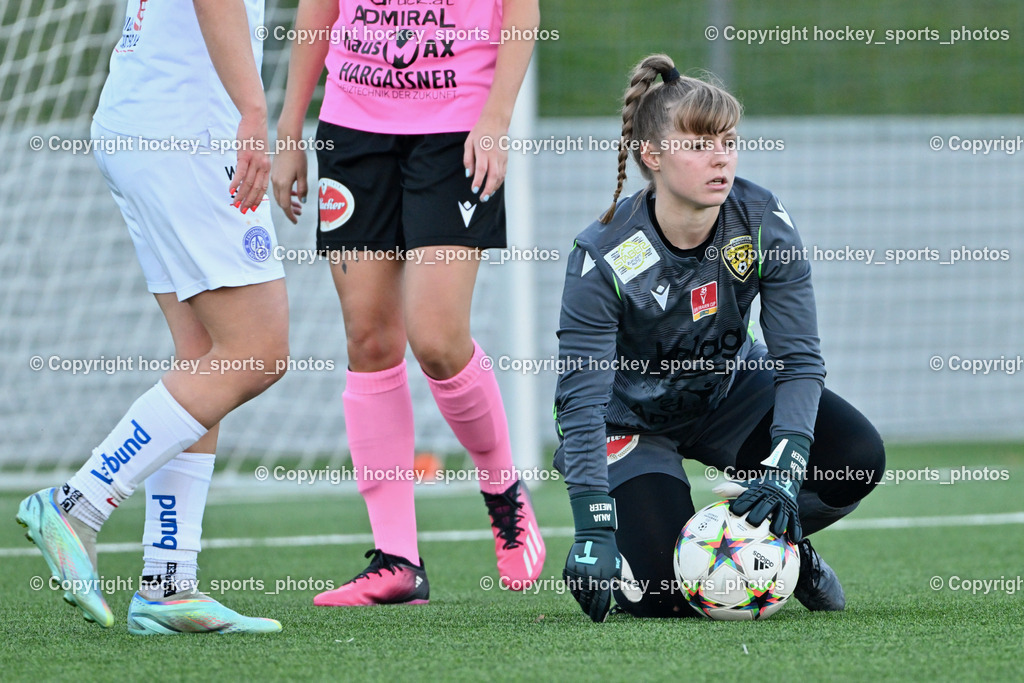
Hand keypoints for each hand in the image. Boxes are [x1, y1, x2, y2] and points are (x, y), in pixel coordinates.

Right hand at [229, 111, 269, 212]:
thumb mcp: (259, 153)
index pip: (263, 187)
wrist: (255, 119)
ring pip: (248, 183)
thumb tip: (249, 175)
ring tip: (235, 203)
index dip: (257, 199)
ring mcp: (254, 161)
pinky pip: (241, 172)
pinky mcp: (245, 155)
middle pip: (256, 188)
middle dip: (249, 201)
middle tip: (241, 210)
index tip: (251, 208)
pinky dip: (236, 182)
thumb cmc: (255, 136)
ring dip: (241, 195)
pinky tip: (231, 190)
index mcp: (266, 166)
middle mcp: (262, 166)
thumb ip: (256, 165)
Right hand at [271, 146, 307, 223]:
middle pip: (281, 202)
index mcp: (283, 185)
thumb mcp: (303, 174)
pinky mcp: (274, 173)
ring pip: (280, 196)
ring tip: (299, 205)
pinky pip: (279, 188)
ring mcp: (274, 178)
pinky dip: (286, 193)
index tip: (295, 221)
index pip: (285, 206)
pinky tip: (294, 193)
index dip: (290, 215)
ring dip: (288, 202)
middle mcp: (276, 183)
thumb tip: (302, 202)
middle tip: (299, 213)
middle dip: (290, 210)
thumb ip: (303, 190)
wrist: (287, 141)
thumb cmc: (297, 156)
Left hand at [463, 112, 507, 201]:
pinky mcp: (506, 158)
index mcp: (483, 150)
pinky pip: (503, 173)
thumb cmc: (480, 133)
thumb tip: (469, 175)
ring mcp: (502, 157)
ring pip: (500, 176)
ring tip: (487, 196)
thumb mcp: (469, 143)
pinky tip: (493, 188)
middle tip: (482, 198)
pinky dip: (499, 182)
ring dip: (494, 188)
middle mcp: (494, 155)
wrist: (496, 122)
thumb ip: (468, 159)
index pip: (481, 169)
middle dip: (488, 189)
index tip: (474, 190)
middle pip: (493, 175)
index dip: (478, 181)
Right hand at [563, 492, 620, 621]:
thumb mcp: (621, 569)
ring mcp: (578, 573)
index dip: (600, 612)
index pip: (601, 601)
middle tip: (592, 617)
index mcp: (604, 578)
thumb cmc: (610, 554)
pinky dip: (575, 593)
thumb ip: (627, 585)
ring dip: (582, 604)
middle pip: (588, 600)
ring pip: (578, 595)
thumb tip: (638, 599)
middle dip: (590, 610)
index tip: (600, 620)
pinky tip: (578, 597)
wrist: (594, 536)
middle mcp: (590, 577)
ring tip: (585, 609)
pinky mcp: (570, 569)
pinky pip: (571, 585)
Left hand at [716, 475, 801, 540]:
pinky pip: (796, 521)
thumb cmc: (760, 488)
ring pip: (783, 515)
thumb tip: (715, 490)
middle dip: (760, 514)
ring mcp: (784, 504)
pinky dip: (795, 531)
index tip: (733, 511)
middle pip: (766, 506)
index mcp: (759, 491)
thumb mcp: (748, 485)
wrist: (784, 478)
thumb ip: (732, 489)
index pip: (749, 497)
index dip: (742, 503)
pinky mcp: (793, 510)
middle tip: (752, 522)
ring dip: (780, 524)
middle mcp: (772, 497)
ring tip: (776, 534)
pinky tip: (793, 541)